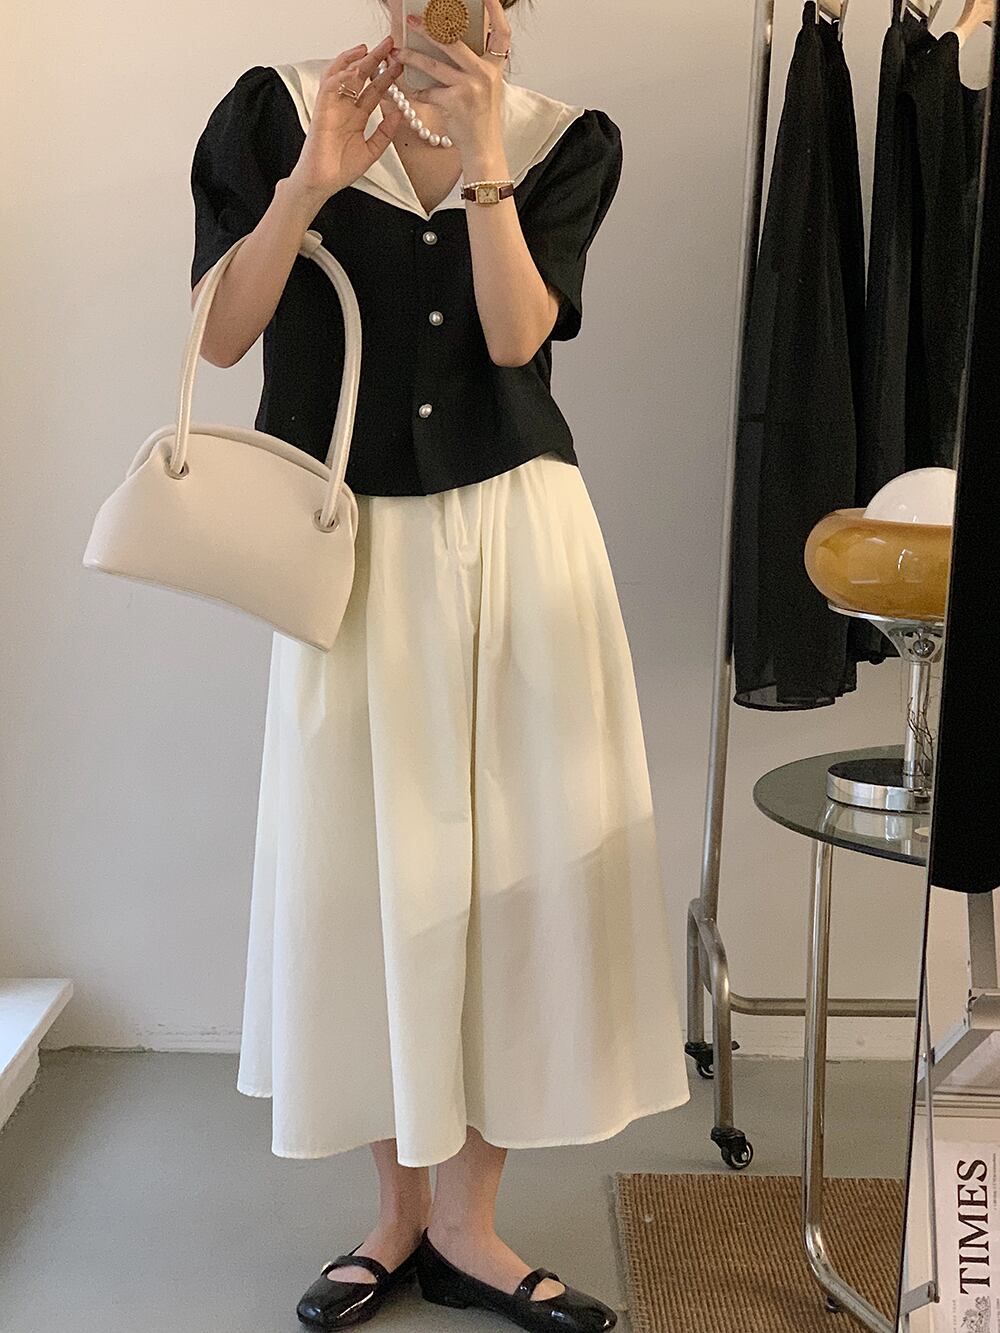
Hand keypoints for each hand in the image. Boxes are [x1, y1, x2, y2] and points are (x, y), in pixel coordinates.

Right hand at [286, 36, 404, 204]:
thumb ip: (385, 133)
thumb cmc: (340, 169)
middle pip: (359, 77)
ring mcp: (332, 107)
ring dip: (354, 60)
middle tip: (389, 44)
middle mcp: (344, 107)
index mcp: (356, 116)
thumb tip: (399, 113)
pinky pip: (329, 87)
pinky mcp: (321, 110)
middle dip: (374, 59)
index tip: (400, 64)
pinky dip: (340, 76)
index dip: (387, 76)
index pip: (373, 90)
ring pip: (342, 75)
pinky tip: (353, 68)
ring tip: (369, 49)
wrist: (322, 183)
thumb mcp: (372, 150)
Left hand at [396, 0, 512, 158]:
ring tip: (397, 53)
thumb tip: (450, 42)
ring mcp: (470, 87)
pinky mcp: (454, 102)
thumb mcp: (487, 88)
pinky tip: (410, 90)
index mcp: (495, 67)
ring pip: (433, 65)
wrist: (483, 150)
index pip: (501, 32)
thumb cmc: (482, 120)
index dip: (496, 10)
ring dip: (411, 57)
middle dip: (429, 28)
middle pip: (454, 41)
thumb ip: (475, 65)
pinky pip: (429, 91)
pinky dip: (417, 91)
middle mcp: (485, 74)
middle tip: (413, 19)